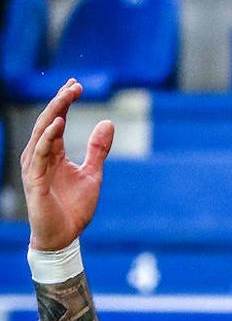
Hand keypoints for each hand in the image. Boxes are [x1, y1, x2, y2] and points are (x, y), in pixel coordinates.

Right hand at [21, 80, 113, 250]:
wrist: (64, 236)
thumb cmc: (74, 208)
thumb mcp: (92, 174)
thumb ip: (98, 150)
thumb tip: (107, 122)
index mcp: (53, 153)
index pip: (56, 121)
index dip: (65, 102)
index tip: (77, 85)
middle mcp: (40, 156)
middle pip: (48, 121)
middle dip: (60, 101)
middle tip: (74, 84)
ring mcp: (35, 167)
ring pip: (41, 132)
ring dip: (54, 112)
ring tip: (67, 95)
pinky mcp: (34, 180)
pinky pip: (39, 154)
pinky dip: (48, 137)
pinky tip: (59, 124)